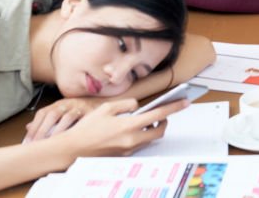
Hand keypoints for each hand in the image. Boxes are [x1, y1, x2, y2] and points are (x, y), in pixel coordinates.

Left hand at [24, 96, 100, 142]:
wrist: (101, 101)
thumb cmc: (79, 110)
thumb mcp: (60, 111)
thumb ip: (45, 119)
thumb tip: (27, 127)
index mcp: (58, 104)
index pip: (42, 113)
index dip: (34, 126)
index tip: (27, 141)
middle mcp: (68, 103)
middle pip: (53, 114)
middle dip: (43, 130)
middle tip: (37, 145)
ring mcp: (80, 106)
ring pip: (67, 117)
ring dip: (58, 131)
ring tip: (52, 145)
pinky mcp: (92, 112)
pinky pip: (83, 121)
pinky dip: (76, 130)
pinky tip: (71, 140)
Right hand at [53, 98, 189, 156]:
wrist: (73, 149)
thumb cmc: (87, 128)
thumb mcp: (106, 108)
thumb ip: (126, 105)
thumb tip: (137, 106)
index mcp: (129, 125)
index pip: (158, 114)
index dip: (174, 108)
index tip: (185, 102)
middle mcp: (132, 140)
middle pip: (159, 131)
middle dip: (165, 121)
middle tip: (162, 113)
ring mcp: (128, 150)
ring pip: (149, 138)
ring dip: (151, 129)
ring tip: (145, 120)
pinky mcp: (124, 155)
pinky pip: (139, 144)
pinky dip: (140, 135)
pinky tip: (131, 129)